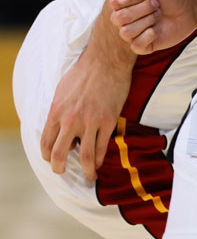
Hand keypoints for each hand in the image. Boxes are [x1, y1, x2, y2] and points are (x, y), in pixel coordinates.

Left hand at [41, 50, 130, 179]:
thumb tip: (59, 124)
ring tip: (89, 176)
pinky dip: (99, 159)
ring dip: (86, 171)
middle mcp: (70, 120)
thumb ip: (59, 110)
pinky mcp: (108, 121)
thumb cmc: (84, 72)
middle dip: (59, 168)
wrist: (107, 61)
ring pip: (84, 156)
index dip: (47, 155)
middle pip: (59, 155)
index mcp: (56, 112)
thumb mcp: (61, 91)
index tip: (52, 159)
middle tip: (63, 172)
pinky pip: (102, 147)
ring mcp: (90, 122)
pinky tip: (99, 162)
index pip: (46, 143)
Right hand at [109, 0, 196, 53]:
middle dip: (144, 8)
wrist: (190, 6)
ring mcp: (132, 32)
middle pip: (120, 17)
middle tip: (157, 4)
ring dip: (148, 21)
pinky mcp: (143, 45)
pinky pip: (135, 46)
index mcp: (121, 1)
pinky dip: (149, 36)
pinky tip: (157, 30)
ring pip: (126, 32)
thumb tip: (120, 0)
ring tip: (158, 15)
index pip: (115, 2)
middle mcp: (122, 18)